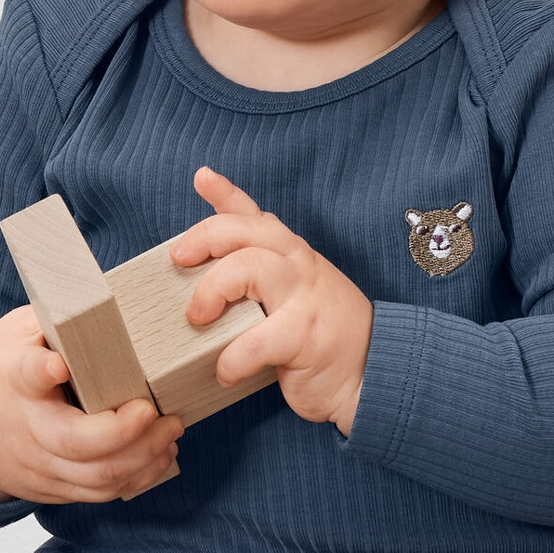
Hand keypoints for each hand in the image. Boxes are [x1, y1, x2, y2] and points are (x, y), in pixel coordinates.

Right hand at [0, 305, 183, 504]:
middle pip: (74, 442)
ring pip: (96, 476)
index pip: (25, 374)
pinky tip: (159, 453)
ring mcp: (42, 464)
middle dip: (123, 433)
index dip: (41, 370)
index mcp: (15, 379)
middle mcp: (28, 428)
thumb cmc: (1, 375)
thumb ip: (58, 324)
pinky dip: (137, 476)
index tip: (56, 364)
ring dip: (142, 457)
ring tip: (170, 430)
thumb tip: (109, 303)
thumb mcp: (17, 335)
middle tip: (156, 412)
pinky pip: (100, 492)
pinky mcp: (56, 487)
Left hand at [170, 167, 372, 434]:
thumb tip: (201, 284)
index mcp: (292, 255)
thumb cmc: (323, 337)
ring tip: (197, 318)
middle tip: (179, 261)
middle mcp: (298, 266)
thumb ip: (259, 282)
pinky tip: (225, 371)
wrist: (374, 374)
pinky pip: (258, 340)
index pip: (256, 216)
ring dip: (213, 290)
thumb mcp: (294, 296)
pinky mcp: (305, 336)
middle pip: (244, 232)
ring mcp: (304, 297)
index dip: (226, 194)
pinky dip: (233, 358)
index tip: (202, 178)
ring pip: (250, 268)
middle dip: (204, 239)